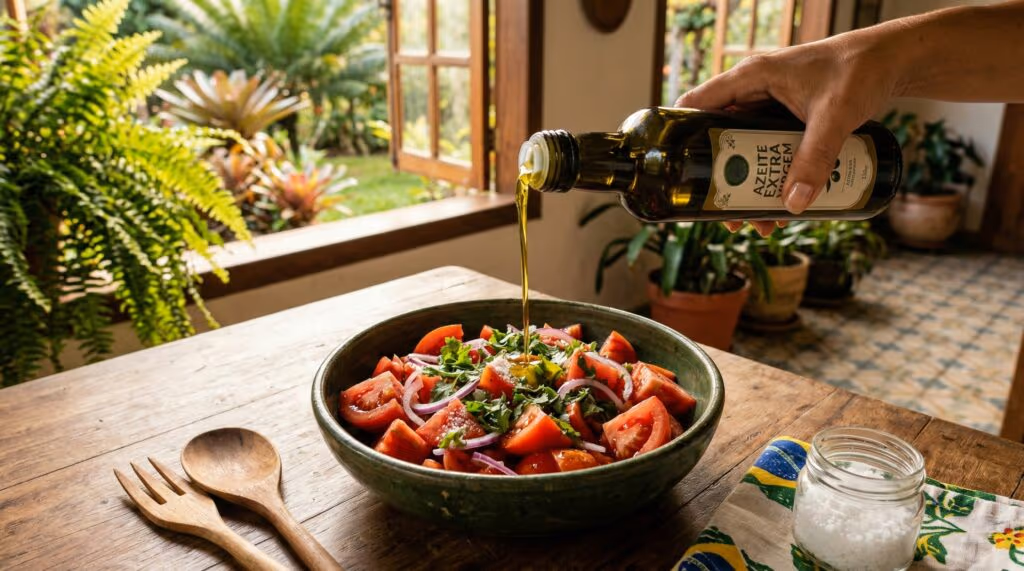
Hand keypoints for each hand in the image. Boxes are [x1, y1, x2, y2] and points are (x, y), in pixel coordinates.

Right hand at [675, 30, 904, 230]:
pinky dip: (771, 175)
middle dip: (722, 178)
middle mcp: (753, 90)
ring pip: (744, 148)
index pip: (695, 105)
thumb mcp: (834, 116)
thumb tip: (794, 203)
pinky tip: (783, 201)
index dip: (680, 137)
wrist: (895, 60)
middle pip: (718, 137)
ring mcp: (769, 105)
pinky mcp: (786, 117)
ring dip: (748, 183)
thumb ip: (815, 158)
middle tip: (729, 214)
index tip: (681, 174)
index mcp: (750, 77)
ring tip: (759, 219)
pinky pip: (767, 149)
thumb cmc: (862, 69)